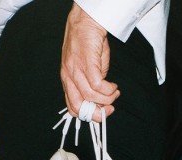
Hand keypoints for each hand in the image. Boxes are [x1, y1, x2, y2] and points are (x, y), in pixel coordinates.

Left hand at [61, 3, 119, 121]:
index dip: (88, 115)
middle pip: (78, 107)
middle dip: (96, 113)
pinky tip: (114, 86)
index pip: (72, 107)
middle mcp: (68, 77)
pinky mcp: (86, 63)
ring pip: (91, 96)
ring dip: (107, 99)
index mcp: (67, 80)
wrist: (86, 22)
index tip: (101, 111)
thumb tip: (101, 101)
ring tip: (115, 92)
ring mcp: (76, 70)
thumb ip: (89, 85)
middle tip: (109, 108)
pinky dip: (108, 89)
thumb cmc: (88, 45)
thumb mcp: (85, 69)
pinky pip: (97, 85)